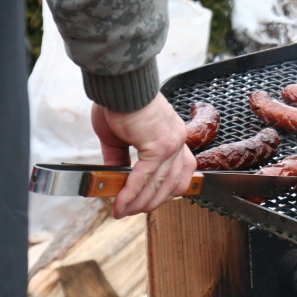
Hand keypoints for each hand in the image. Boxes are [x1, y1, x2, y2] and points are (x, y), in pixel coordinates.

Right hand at [91, 95, 196, 217]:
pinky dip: (130, 192)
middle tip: (131, 212)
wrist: (119, 84)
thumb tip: (116, 178)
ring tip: (122, 212)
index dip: (166, 192)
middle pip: (172, 184)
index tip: (148, 203)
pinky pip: (144, 177)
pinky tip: (120, 202)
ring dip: (139, 202)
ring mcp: (171, 144)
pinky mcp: (158, 145)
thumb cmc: (119, 103)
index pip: (180, 173)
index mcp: (174, 138)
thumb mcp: (120, 137)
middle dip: (151, 202)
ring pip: (159, 184)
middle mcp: (178, 142)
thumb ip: (121, 158)